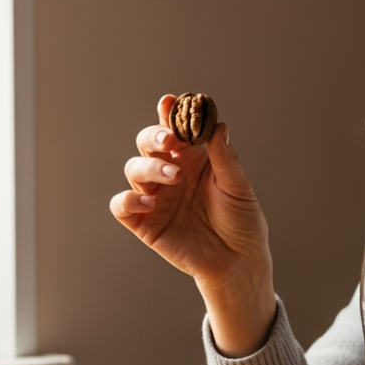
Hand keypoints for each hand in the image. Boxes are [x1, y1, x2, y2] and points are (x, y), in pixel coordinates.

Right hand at [111, 95, 275, 355]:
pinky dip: (129, 199)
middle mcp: (170, 173)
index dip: (168, 113)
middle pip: (147, 143)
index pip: (175, 129)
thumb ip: (226, 159)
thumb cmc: (242, 222)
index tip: (170, 103)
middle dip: (153, 136)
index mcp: (193, 159)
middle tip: (169, 140)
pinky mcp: (144, 223)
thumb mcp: (239, 188)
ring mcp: (155, 196)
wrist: (239, 261)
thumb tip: (219, 127)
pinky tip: (149, 201)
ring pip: (134, 168)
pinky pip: (122, 206)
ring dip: (149, 166)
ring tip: (173, 176)